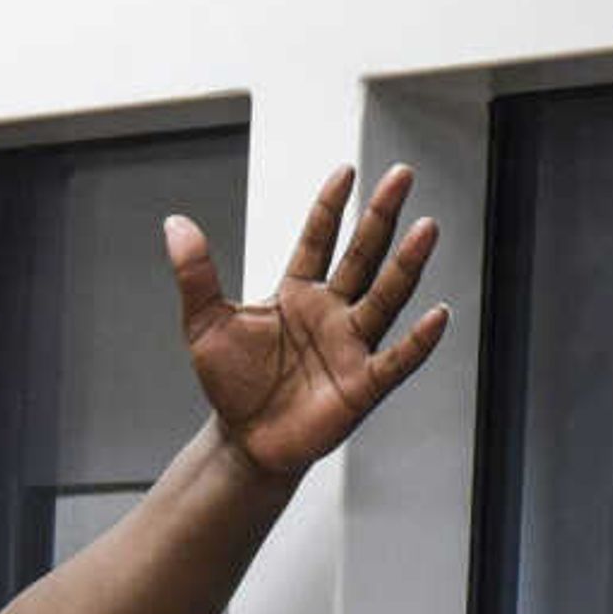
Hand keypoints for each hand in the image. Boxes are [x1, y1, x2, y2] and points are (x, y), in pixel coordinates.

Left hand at [168, 163, 448, 483]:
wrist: (243, 442)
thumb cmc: (231, 384)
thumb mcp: (205, 323)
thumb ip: (196, 274)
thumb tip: (175, 224)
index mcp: (296, 293)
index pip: (319, 239)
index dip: (330, 206)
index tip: (346, 171)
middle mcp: (331, 313)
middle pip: (362, 255)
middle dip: (381, 216)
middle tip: (402, 175)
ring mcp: (350, 347)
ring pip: (385, 297)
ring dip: (406, 264)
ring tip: (426, 227)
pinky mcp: (361, 385)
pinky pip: (396, 359)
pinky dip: (417, 341)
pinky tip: (437, 315)